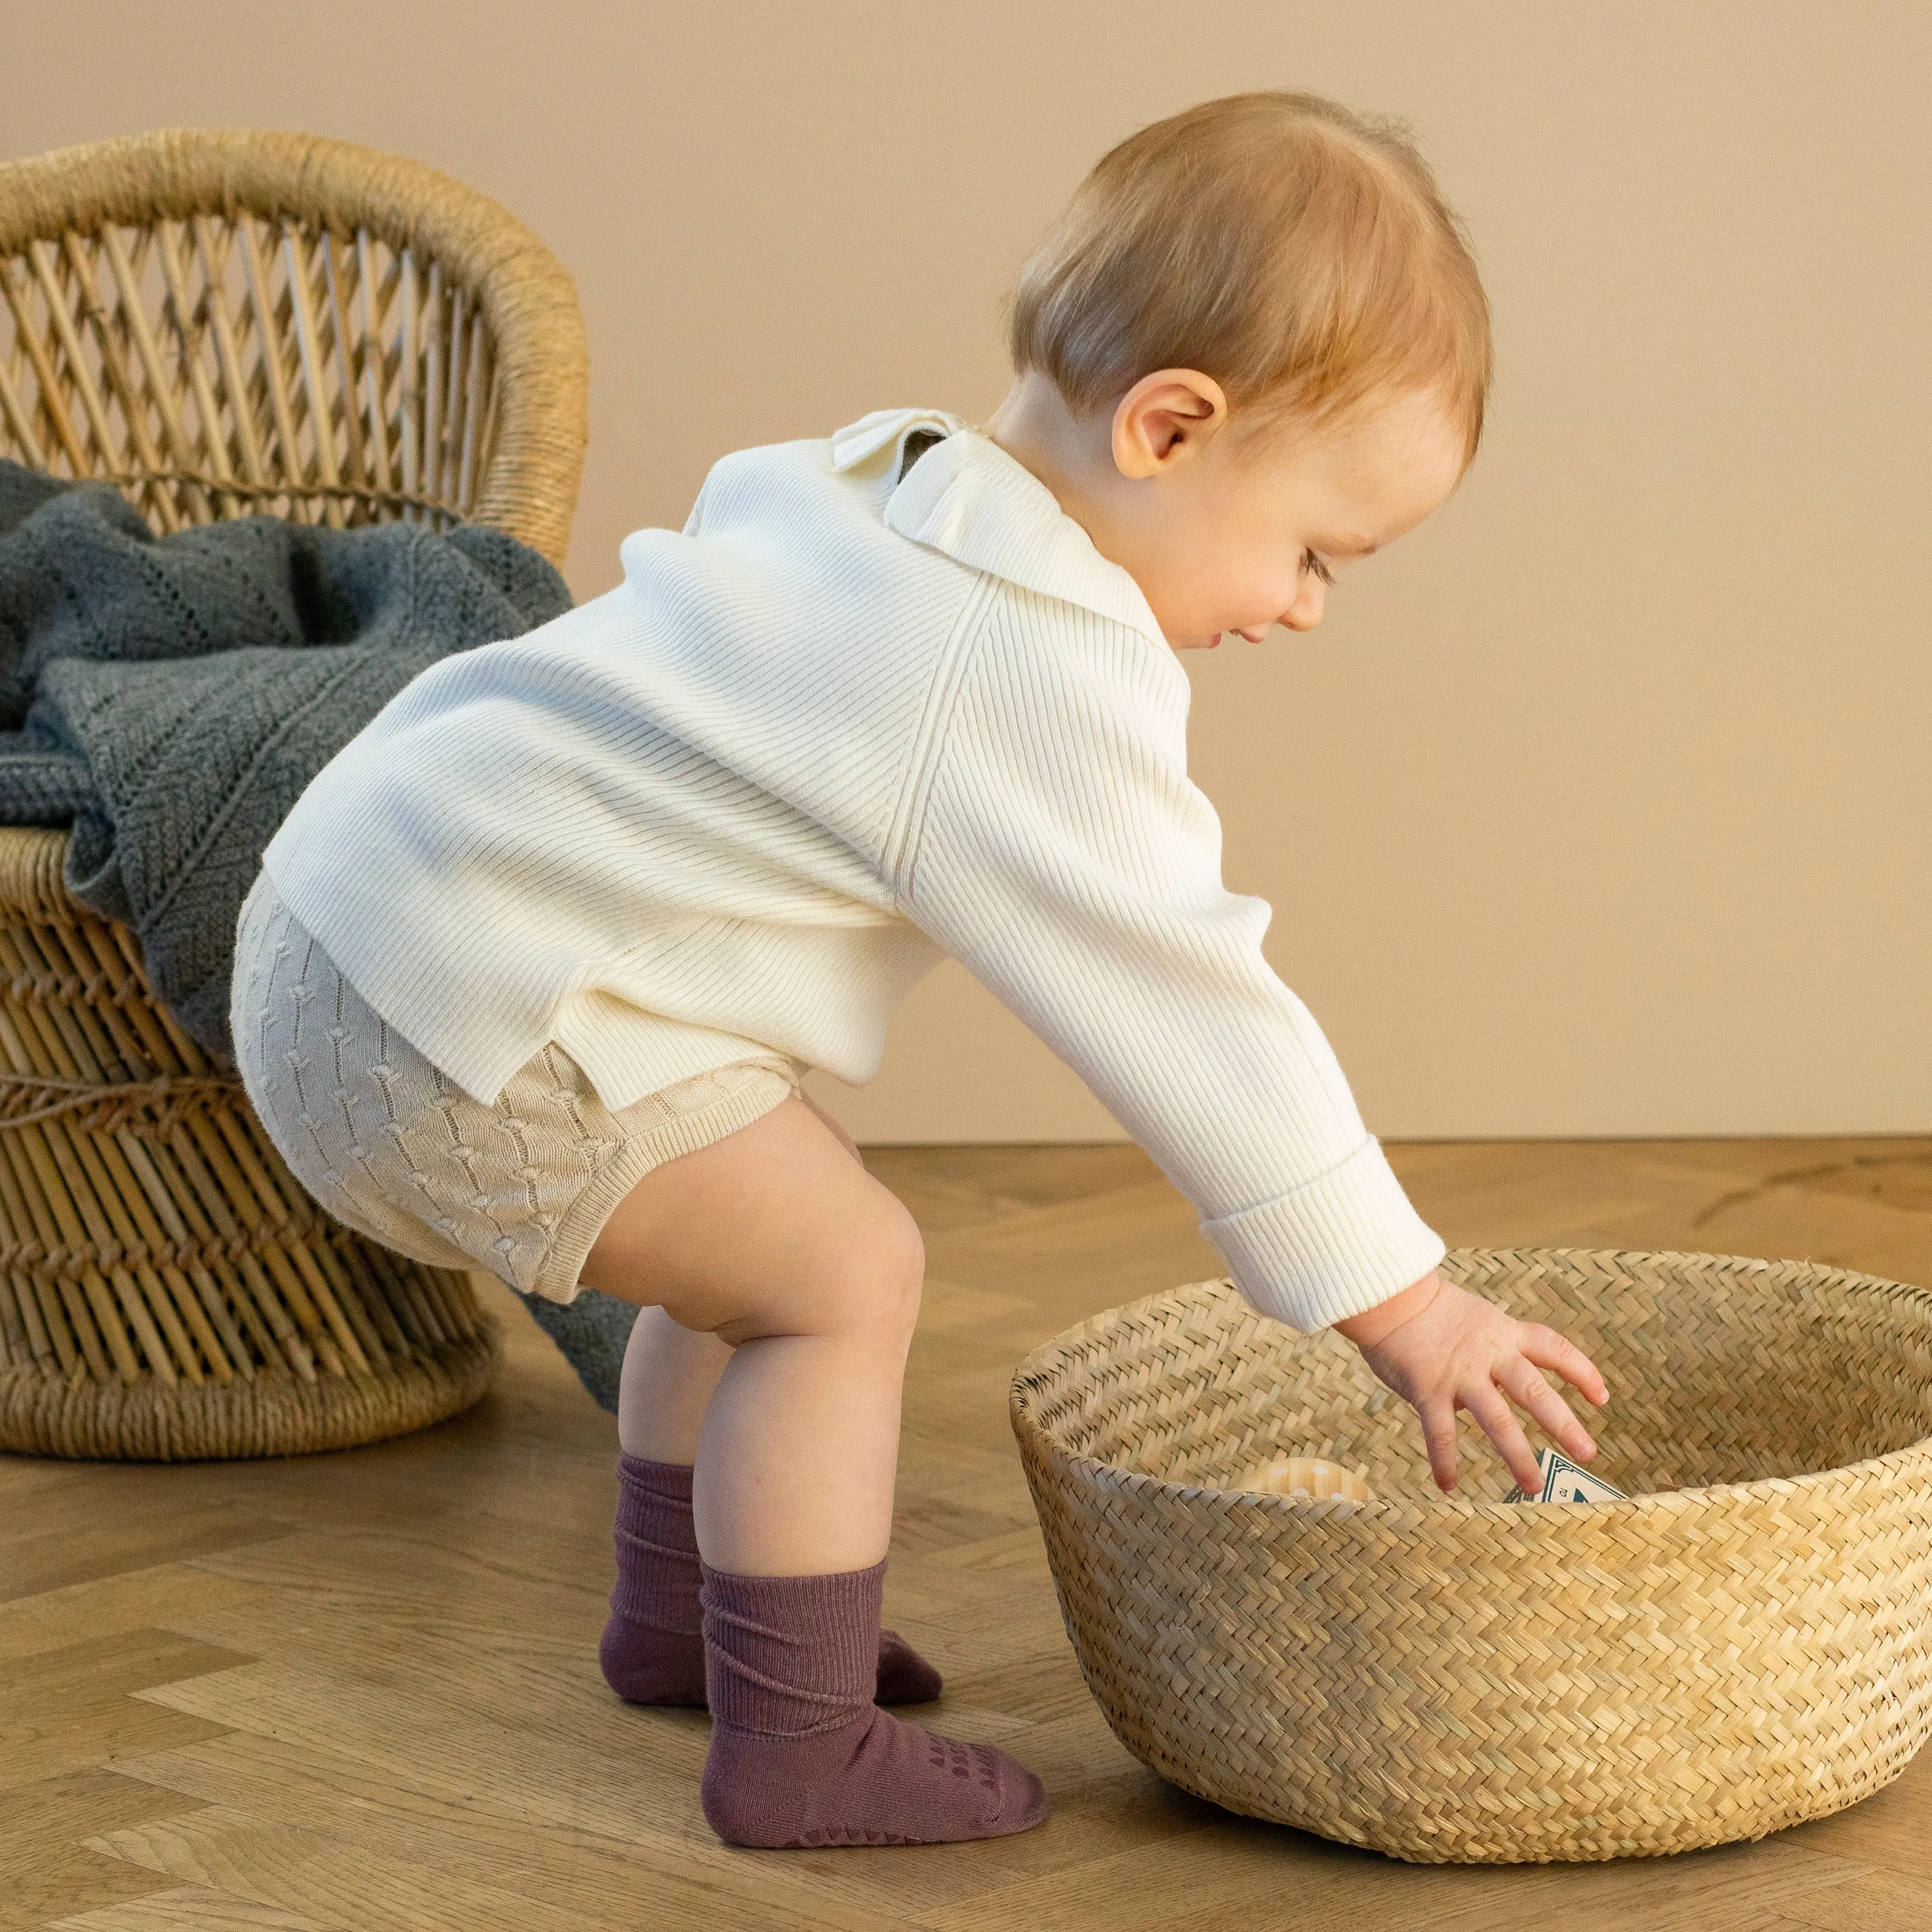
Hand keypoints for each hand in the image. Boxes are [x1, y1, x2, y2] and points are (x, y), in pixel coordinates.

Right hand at [1334, 1270, 1607, 1493]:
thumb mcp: (1472, 1317)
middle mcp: (1488, 1354)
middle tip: (1588, 1453)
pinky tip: (1448, 1485)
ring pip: (1497, 1419)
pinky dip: (1445, 1461)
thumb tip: (1490, 1389)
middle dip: (1564, 1424)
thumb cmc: (1424, 1306)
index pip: (1553, 1348)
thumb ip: (1488, 1352)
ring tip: (1533, 1485)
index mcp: (1503, 1332)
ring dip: (1517, 1455)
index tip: (1601, 1397)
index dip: (1582, 1372)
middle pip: (1534, 1391)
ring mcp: (1459, 1374)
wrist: (1386, 1294)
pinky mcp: (1427, 1390)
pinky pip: (1440, 1432)